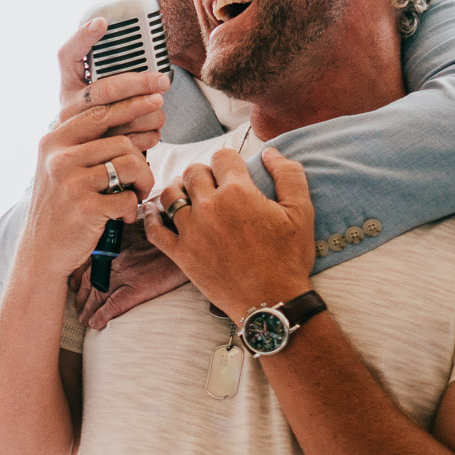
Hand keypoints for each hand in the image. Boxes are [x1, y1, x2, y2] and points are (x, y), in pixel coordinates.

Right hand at [22, 91, 159, 281]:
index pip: (99, 111)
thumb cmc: (62, 207)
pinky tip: (121, 217)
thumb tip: (133, 112)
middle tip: (142, 179)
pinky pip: (128, 197)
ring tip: (135, 197)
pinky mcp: (85, 207)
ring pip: (131, 165)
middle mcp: (58, 157)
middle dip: (142, 160)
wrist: (42, 252)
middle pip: (122, 141)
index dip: (132, 101)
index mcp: (53, 141)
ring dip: (142, 184)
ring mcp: (70, 181)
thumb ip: (86, 143)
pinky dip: (131, 209)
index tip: (157, 95)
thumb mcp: (62, 168)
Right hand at [56, 17, 169, 150]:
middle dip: (140, 82)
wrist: (78, 167)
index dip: (83, 38)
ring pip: (122, 117)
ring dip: (150, 112)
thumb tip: (135, 45)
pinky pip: (131, 142)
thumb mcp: (88, 94)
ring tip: (160, 108)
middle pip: (106, 89)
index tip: (101, 23)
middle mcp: (69, 108)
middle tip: (162, 80)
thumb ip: (105, 75)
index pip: (67, 56)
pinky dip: (149, 136)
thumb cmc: (93, 120)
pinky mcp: (97, 154)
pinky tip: (153, 132)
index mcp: (68, 86)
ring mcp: (80, 133)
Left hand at [144, 148, 315, 314]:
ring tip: (188, 196)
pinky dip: (152, 218)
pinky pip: (154, 230)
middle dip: (203, 173)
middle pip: (193, 172)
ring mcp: (190, 231)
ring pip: (169, 195)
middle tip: (212, 185)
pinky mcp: (179, 254)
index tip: (232, 171)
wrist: (271, 301)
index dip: (229, 161)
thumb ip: (289, 174)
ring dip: (178, 190)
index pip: (222, 157)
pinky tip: (157, 213)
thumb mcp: (302, 211)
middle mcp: (209, 207)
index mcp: (238, 192)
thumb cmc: (289, 258)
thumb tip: (270, 152)